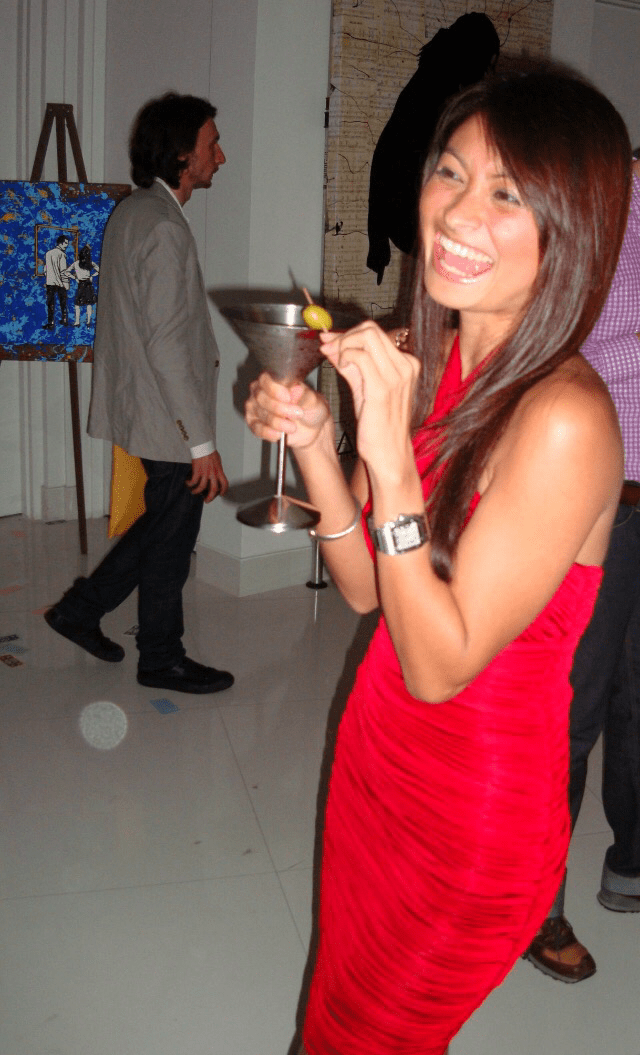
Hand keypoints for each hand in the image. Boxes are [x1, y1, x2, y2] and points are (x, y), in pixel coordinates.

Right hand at [187, 450, 228, 502]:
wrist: (203, 446)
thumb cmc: (210, 451)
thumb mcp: (218, 461)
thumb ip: (218, 469)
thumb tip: (217, 474)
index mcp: (219, 471)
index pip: (225, 483)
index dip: (224, 490)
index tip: (221, 494)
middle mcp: (213, 473)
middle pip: (214, 489)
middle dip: (210, 497)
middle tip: (207, 500)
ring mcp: (205, 473)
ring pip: (202, 487)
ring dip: (197, 491)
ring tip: (194, 492)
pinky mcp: (197, 471)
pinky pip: (193, 481)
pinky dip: (190, 484)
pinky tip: (188, 483)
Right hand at [245, 373, 330, 449]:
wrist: (312, 429)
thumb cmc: (310, 409)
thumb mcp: (313, 400)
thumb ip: (303, 395)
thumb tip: (295, 389)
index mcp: (274, 380)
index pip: (266, 380)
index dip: (275, 389)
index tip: (288, 397)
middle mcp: (261, 392)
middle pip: (261, 398)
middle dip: (280, 408)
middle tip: (297, 413)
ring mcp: (256, 409)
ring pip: (261, 414)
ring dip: (278, 422)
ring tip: (292, 427)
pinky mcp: (255, 425)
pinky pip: (257, 429)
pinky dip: (268, 433)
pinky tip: (278, 434)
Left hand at [318, 322, 418, 469]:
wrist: (389, 453)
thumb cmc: (379, 425)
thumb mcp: (365, 388)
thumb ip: (351, 365)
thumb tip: (331, 345)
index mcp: (406, 364)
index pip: (375, 333)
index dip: (348, 333)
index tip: (330, 340)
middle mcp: (406, 366)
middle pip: (370, 329)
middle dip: (344, 335)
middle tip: (329, 348)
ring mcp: (397, 375)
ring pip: (365, 337)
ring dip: (342, 344)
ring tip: (333, 359)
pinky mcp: (382, 388)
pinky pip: (359, 356)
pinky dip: (344, 356)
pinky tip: (340, 366)